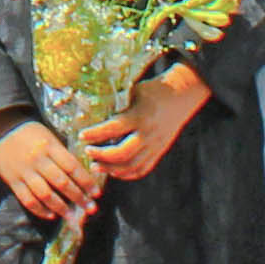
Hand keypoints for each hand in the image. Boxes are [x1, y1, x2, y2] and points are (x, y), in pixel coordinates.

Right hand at [0, 110, 100, 223]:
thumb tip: (80, 174)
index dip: (86, 182)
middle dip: (79, 198)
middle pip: (62, 183)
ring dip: (61, 208)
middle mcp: (38, 160)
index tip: (96, 193)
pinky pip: (27, 199)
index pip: (72, 167)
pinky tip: (50, 214)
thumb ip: (61, 154)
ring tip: (72, 216)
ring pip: (45, 194)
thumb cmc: (29, 131)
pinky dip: (40, 209)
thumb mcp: (48, 136)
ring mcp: (24, 172)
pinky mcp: (12, 181)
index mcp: (50, 147)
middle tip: (91, 209)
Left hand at [80, 65, 211, 182]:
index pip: (114, 128)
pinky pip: (143, 169)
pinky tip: (113, 171)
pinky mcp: (159, 151)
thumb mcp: (135, 92)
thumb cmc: (155, 89)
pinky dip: (126, 174)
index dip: (95, 134)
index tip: (81, 135)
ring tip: (96, 166)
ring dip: (111, 169)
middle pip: (123, 154)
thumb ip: (119, 105)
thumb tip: (93, 112)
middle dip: (102, 156)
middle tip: (87, 152)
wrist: (183, 94)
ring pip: (132, 166)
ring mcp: (156, 145)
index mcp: (141, 116)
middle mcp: (149, 133)